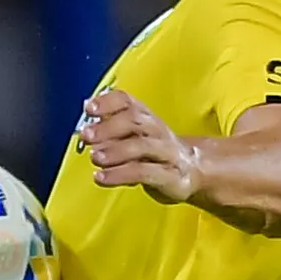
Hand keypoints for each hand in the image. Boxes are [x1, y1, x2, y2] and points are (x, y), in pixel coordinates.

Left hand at [77, 90, 200, 201]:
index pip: (127, 101)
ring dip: (115, 151)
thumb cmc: (156, 153)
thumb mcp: (136, 137)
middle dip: (108, 127)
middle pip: (134, 120)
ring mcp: (166, 153)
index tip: (89, 108)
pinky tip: (102, 178)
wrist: (194, 171)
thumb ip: (112, 131)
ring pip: (141, 146)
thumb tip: (86, 127)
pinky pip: (144, 172)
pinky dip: (120, 175)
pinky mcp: (169, 175)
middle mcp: (157, 130)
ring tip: (95, 157)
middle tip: (87, 135)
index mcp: (146, 117)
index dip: (107, 102)